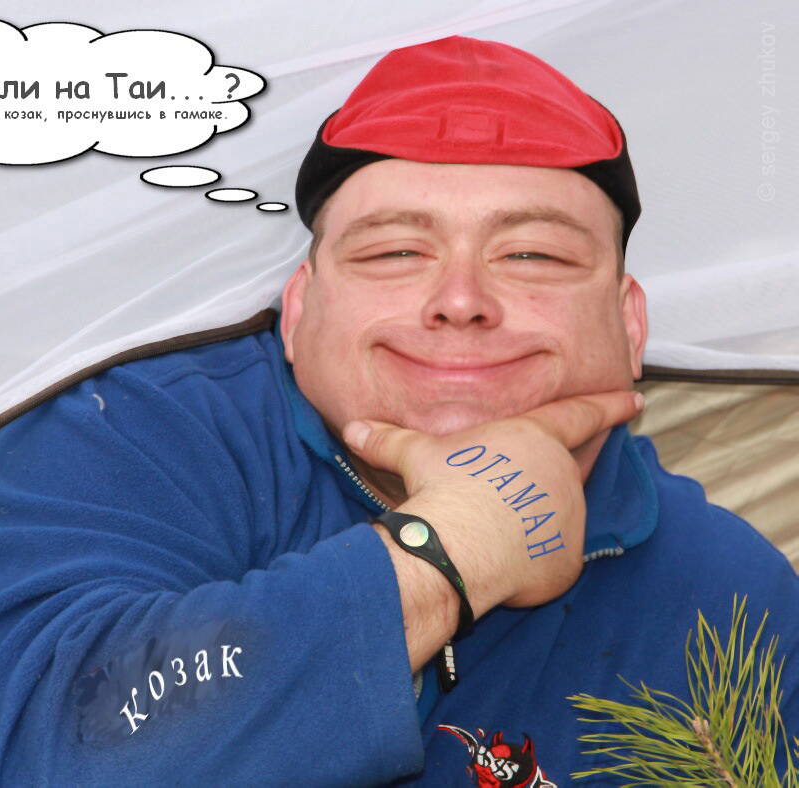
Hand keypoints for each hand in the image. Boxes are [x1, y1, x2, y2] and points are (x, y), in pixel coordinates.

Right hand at [345, 391, 643, 616]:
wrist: (457, 546)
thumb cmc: (444, 487)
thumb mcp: (414, 455)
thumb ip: (388, 440)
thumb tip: (351, 428)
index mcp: (533, 438)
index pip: (579, 414)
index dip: (607, 404)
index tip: (635, 398)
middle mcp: (561, 473)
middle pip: (558, 475)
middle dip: (538, 486)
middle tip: (506, 498)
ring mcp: (569, 518)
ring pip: (553, 520)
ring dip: (530, 526)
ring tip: (489, 537)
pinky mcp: (568, 562)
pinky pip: (551, 562)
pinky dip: (531, 564)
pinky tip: (503, 567)